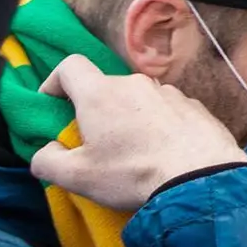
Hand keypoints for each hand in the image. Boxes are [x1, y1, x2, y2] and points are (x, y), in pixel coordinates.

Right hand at [26, 54, 246, 206]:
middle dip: (93, 110)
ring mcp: (169, 92)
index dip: (55, 83)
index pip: (70, 67)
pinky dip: (156, 125)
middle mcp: (135, 83)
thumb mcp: (77, 177)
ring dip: (126, 118)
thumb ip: (47, 161)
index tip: (53, 107)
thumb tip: (45, 151)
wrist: (201, 179)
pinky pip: (165, 110)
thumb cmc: (132, 173)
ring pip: (136, 99)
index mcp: (101, 93)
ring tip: (131, 153)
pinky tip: (161, 153)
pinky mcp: (194, 106)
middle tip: (92, 143)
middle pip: (104, 87)